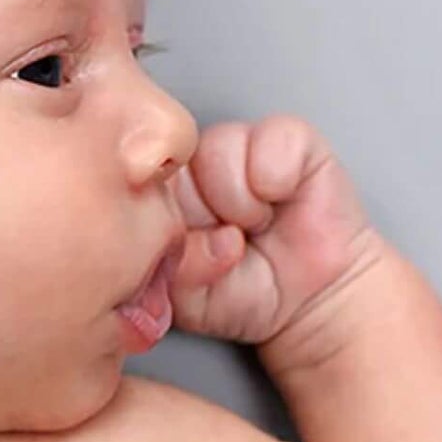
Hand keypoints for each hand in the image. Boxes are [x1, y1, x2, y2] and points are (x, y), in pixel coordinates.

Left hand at [167, 115, 385, 352]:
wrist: (310, 302)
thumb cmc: (243, 292)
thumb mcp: (186, 296)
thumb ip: (166, 265)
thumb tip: (175, 238)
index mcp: (157, 193)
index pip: (131, 178)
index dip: (156, 213)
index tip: (182, 246)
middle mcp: (191, 161)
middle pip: (171, 163)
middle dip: (198, 213)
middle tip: (223, 241)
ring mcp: (238, 144)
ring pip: (214, 150)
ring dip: (237, 202)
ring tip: (253, 226)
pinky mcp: (288, 139)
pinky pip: (271, 139)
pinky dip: (276, 179)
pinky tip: (280, 202)